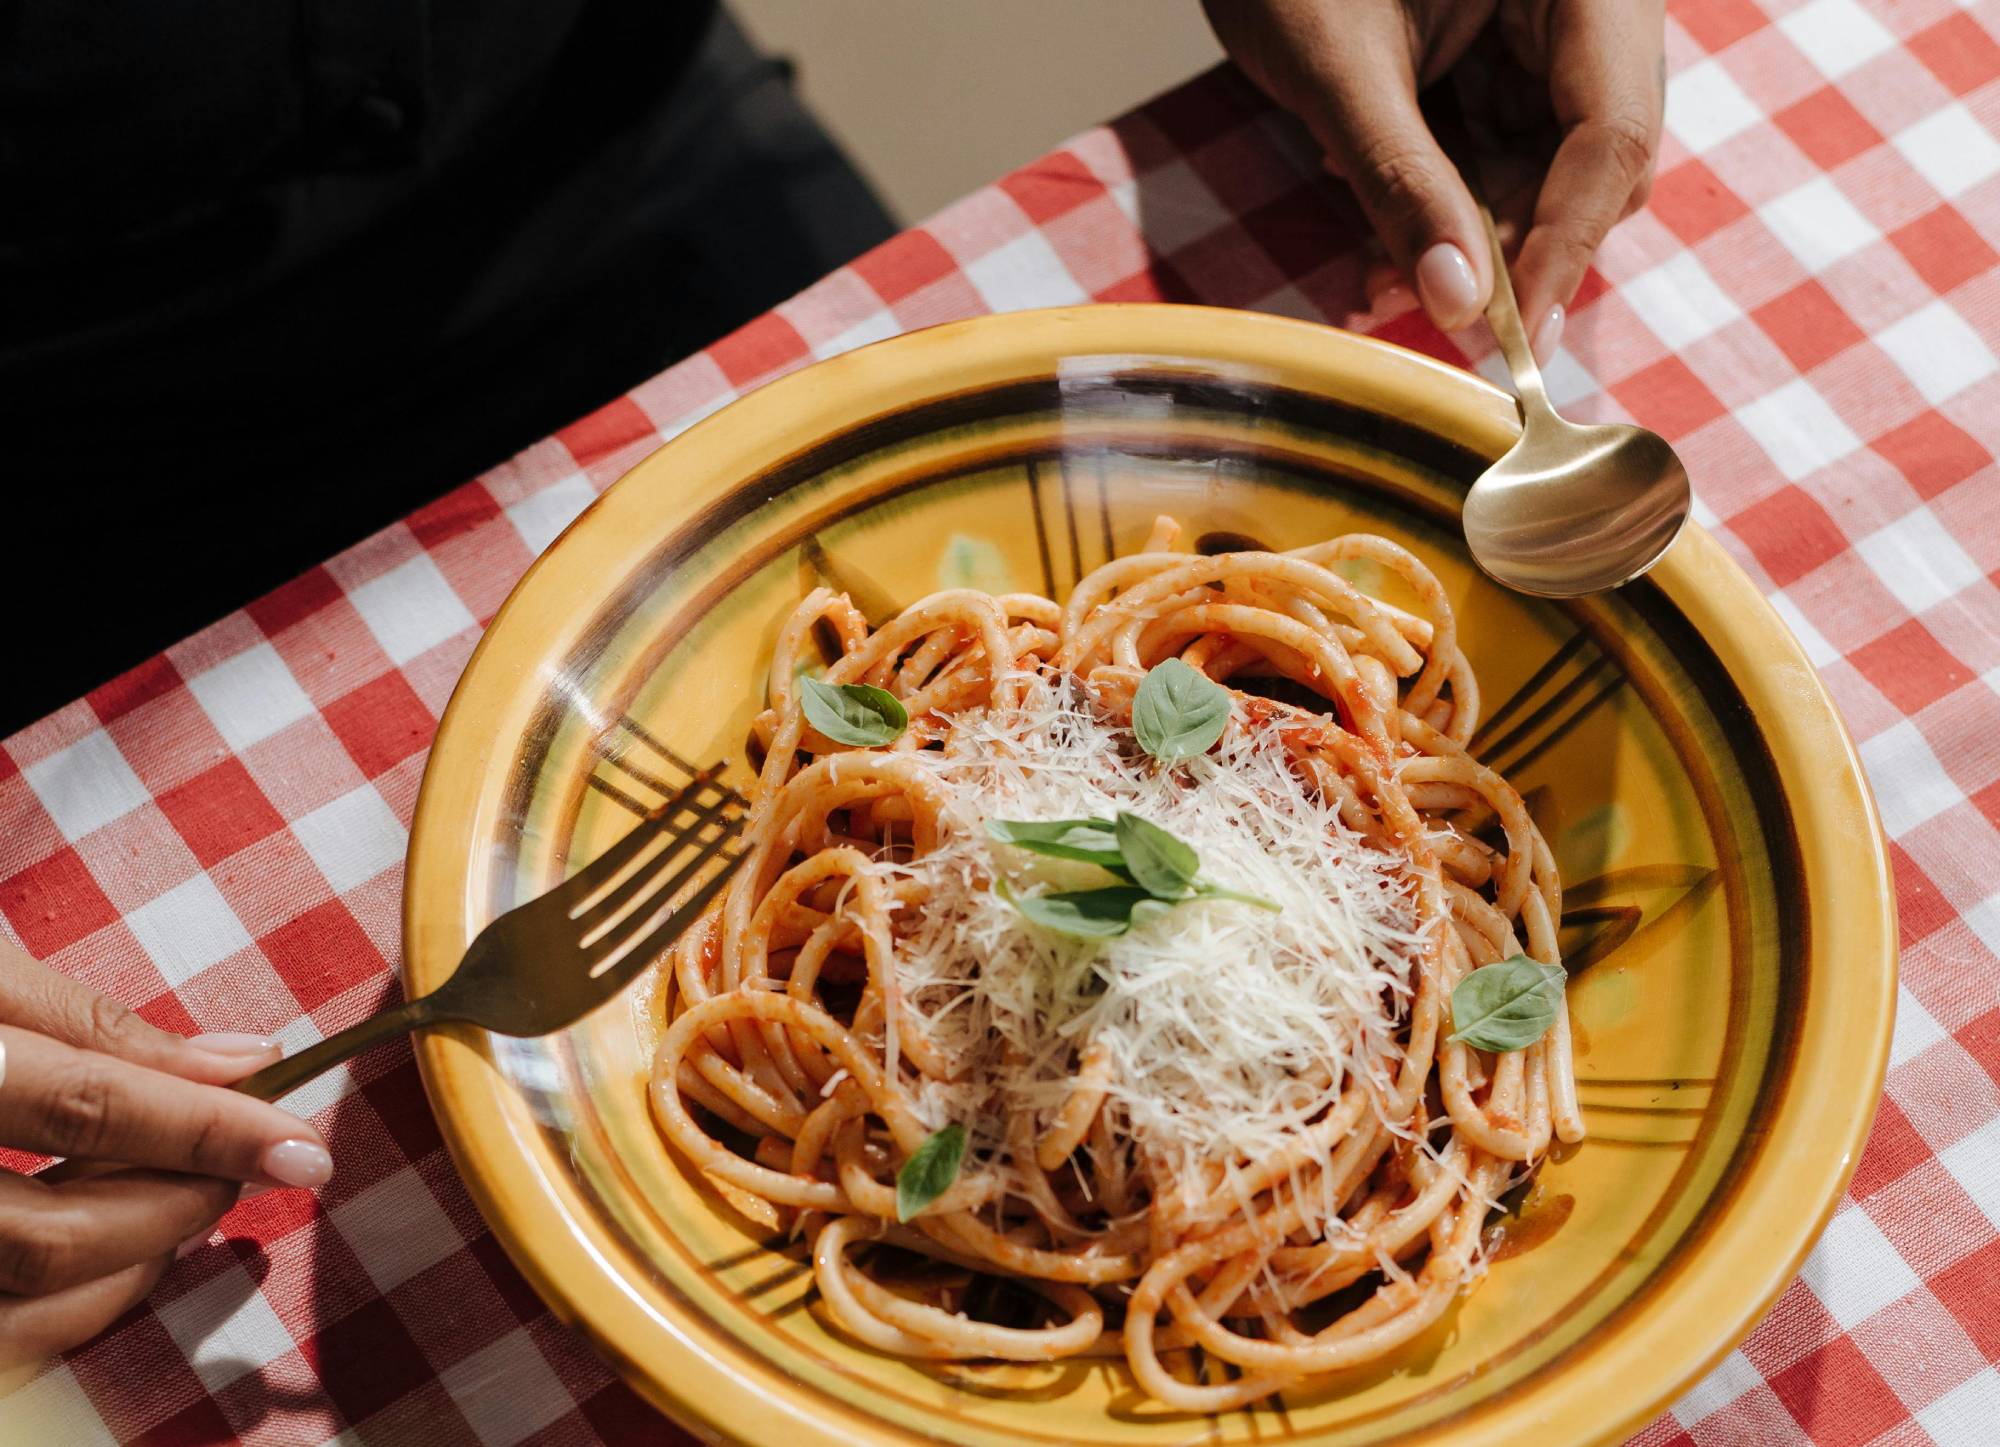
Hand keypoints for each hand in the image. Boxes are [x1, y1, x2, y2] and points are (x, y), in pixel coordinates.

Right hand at [0, 938, 331, 1370]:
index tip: (303, 1145)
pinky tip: (110, 1256)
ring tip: (183, 1203)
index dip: (210, 1129)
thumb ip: (97, 1024)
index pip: (89, 1102)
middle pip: (49, 1232)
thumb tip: (246, 1060)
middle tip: (252, 1163)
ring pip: (20, 1304)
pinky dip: (65, 1311)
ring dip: (128, 1267)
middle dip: (174, 1206)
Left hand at [1204, 0, 1663, 353]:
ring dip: (1472, 243)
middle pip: (1595, 162)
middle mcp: (1589, 6)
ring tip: (1383, 280)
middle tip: (1426, 305)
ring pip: (1550, 174)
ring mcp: (1550, 37)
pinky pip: (1504, 159)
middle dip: (1511, 249)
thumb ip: (1402, 181)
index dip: (1566, 243)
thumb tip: (1459, 303)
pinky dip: (1449, 212)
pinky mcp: (1507, 68)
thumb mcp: (1339, 67)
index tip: (1516, 335)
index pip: (1611, 130)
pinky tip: (1388, 247)